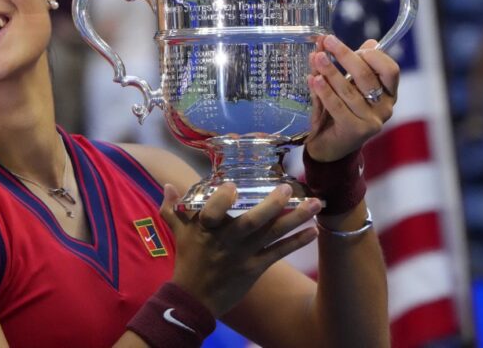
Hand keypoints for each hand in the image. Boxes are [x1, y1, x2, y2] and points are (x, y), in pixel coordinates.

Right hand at [159, 182, 319, 316]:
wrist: (195, 298)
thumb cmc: (188, 259)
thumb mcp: (178, 231)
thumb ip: (173, 207)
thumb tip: (167, 185)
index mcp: (205, 228)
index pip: (212, 212)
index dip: (222, 199)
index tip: (232, 185)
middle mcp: (226, 241)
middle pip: (250, 222)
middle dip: (271, 205)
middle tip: (288, 188)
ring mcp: (242, 255)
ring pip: (270, 235)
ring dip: (294, 219)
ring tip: (315, 203)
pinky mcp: (254, 268)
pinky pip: (278, 253)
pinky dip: (296, 242)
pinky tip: (314, 230)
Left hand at [304, 35, 399, 161]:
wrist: (329, 148)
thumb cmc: (337, 113)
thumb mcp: (345, 87)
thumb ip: (347, 67)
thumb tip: (352, 40)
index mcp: (388, 94)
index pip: (390, 70)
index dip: (373, 55)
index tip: (353, 45)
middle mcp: (385, 108)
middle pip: (367, 76)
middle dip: (346, 56)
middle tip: (328, 42)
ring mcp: (371, 121)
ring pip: (349, 91)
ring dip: (331, 71)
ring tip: (317, 57)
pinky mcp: (356, 131)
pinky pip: (337, 106)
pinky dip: (324, 91)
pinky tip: (313, 79)